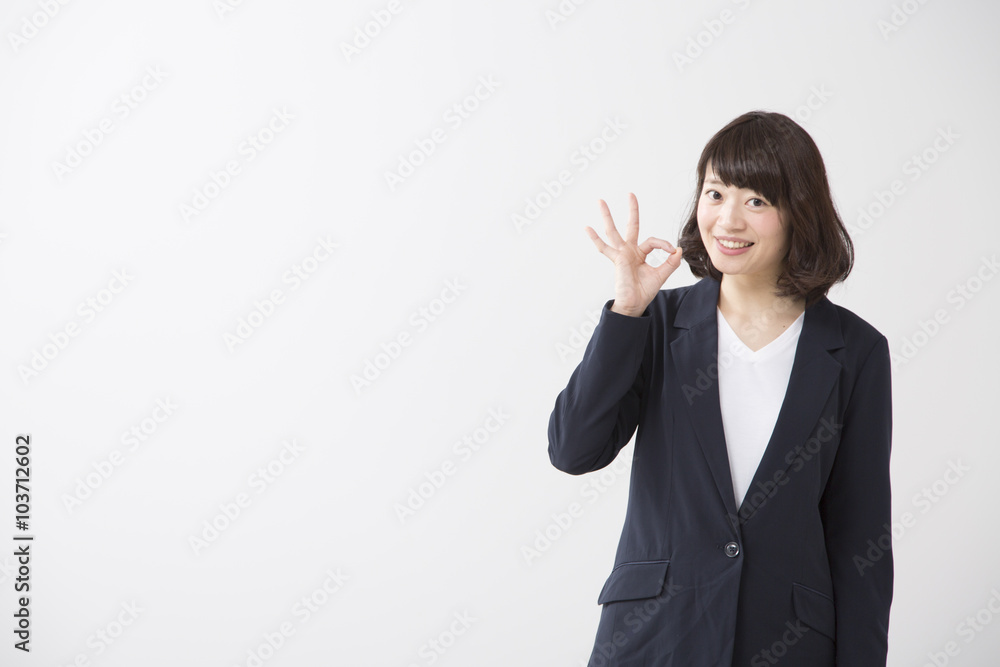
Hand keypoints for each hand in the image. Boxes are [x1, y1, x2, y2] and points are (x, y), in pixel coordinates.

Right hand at [585, 192, 682, 316]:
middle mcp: (629, 251)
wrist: (634, 304)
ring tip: (600, 201)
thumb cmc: (644, 291)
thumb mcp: (661, 275)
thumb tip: (678, 250)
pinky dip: (595, 238)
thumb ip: (670, 262)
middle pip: (631, 226)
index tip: (672, 251)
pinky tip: (587, 228)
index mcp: (639, 254)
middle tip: (631, 194)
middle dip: (632, 210)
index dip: (664, 244)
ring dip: (607, 216)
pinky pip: (604, 248)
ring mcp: (621, 254)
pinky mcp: (617, 259)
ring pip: (613, 231)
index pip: (652, 241)